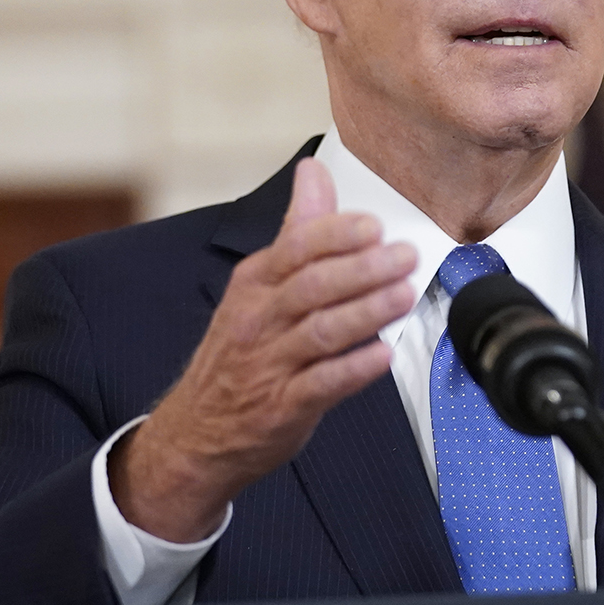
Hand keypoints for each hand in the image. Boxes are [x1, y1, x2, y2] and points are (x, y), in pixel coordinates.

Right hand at [111, 158, 416, 540]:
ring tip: (405, 295)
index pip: (295, 248)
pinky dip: (354, 369)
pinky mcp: (282, 406)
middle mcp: (258, 320)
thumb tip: (314, 172)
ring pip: (321, 331)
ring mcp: (269, 364)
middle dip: (363, 268)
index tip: (374, 226)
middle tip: (404, 256)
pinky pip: (322, 384)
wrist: (198, 432)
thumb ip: (296, 231)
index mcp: (254, 284)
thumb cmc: (239, 354)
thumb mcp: (258, 287)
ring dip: (367, 312)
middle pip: (313, 286)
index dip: (337, 235)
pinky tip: (383, 354)